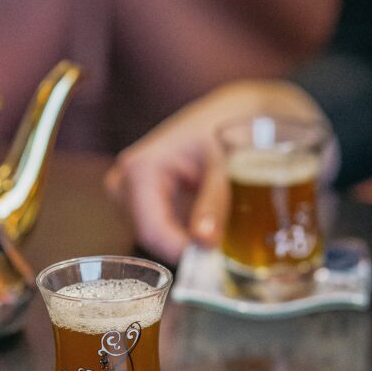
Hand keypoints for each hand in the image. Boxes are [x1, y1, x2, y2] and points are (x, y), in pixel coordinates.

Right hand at [104, 79, 324, 262]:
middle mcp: (128, 182)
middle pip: (152, 237)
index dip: (184, 251)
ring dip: (191, 241)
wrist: (244, 110)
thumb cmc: (235, 124)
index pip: (152, 230)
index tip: (219, 260)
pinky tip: (214, 220)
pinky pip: (167, 233)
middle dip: (188, 247)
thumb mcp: (229, 163)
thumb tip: (204, 243)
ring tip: (225, 222)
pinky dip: (191, 235)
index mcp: (140, 168)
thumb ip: (216, 203)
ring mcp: (136, 195)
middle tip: (226, 242)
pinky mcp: (150, 203)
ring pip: (160, 239)